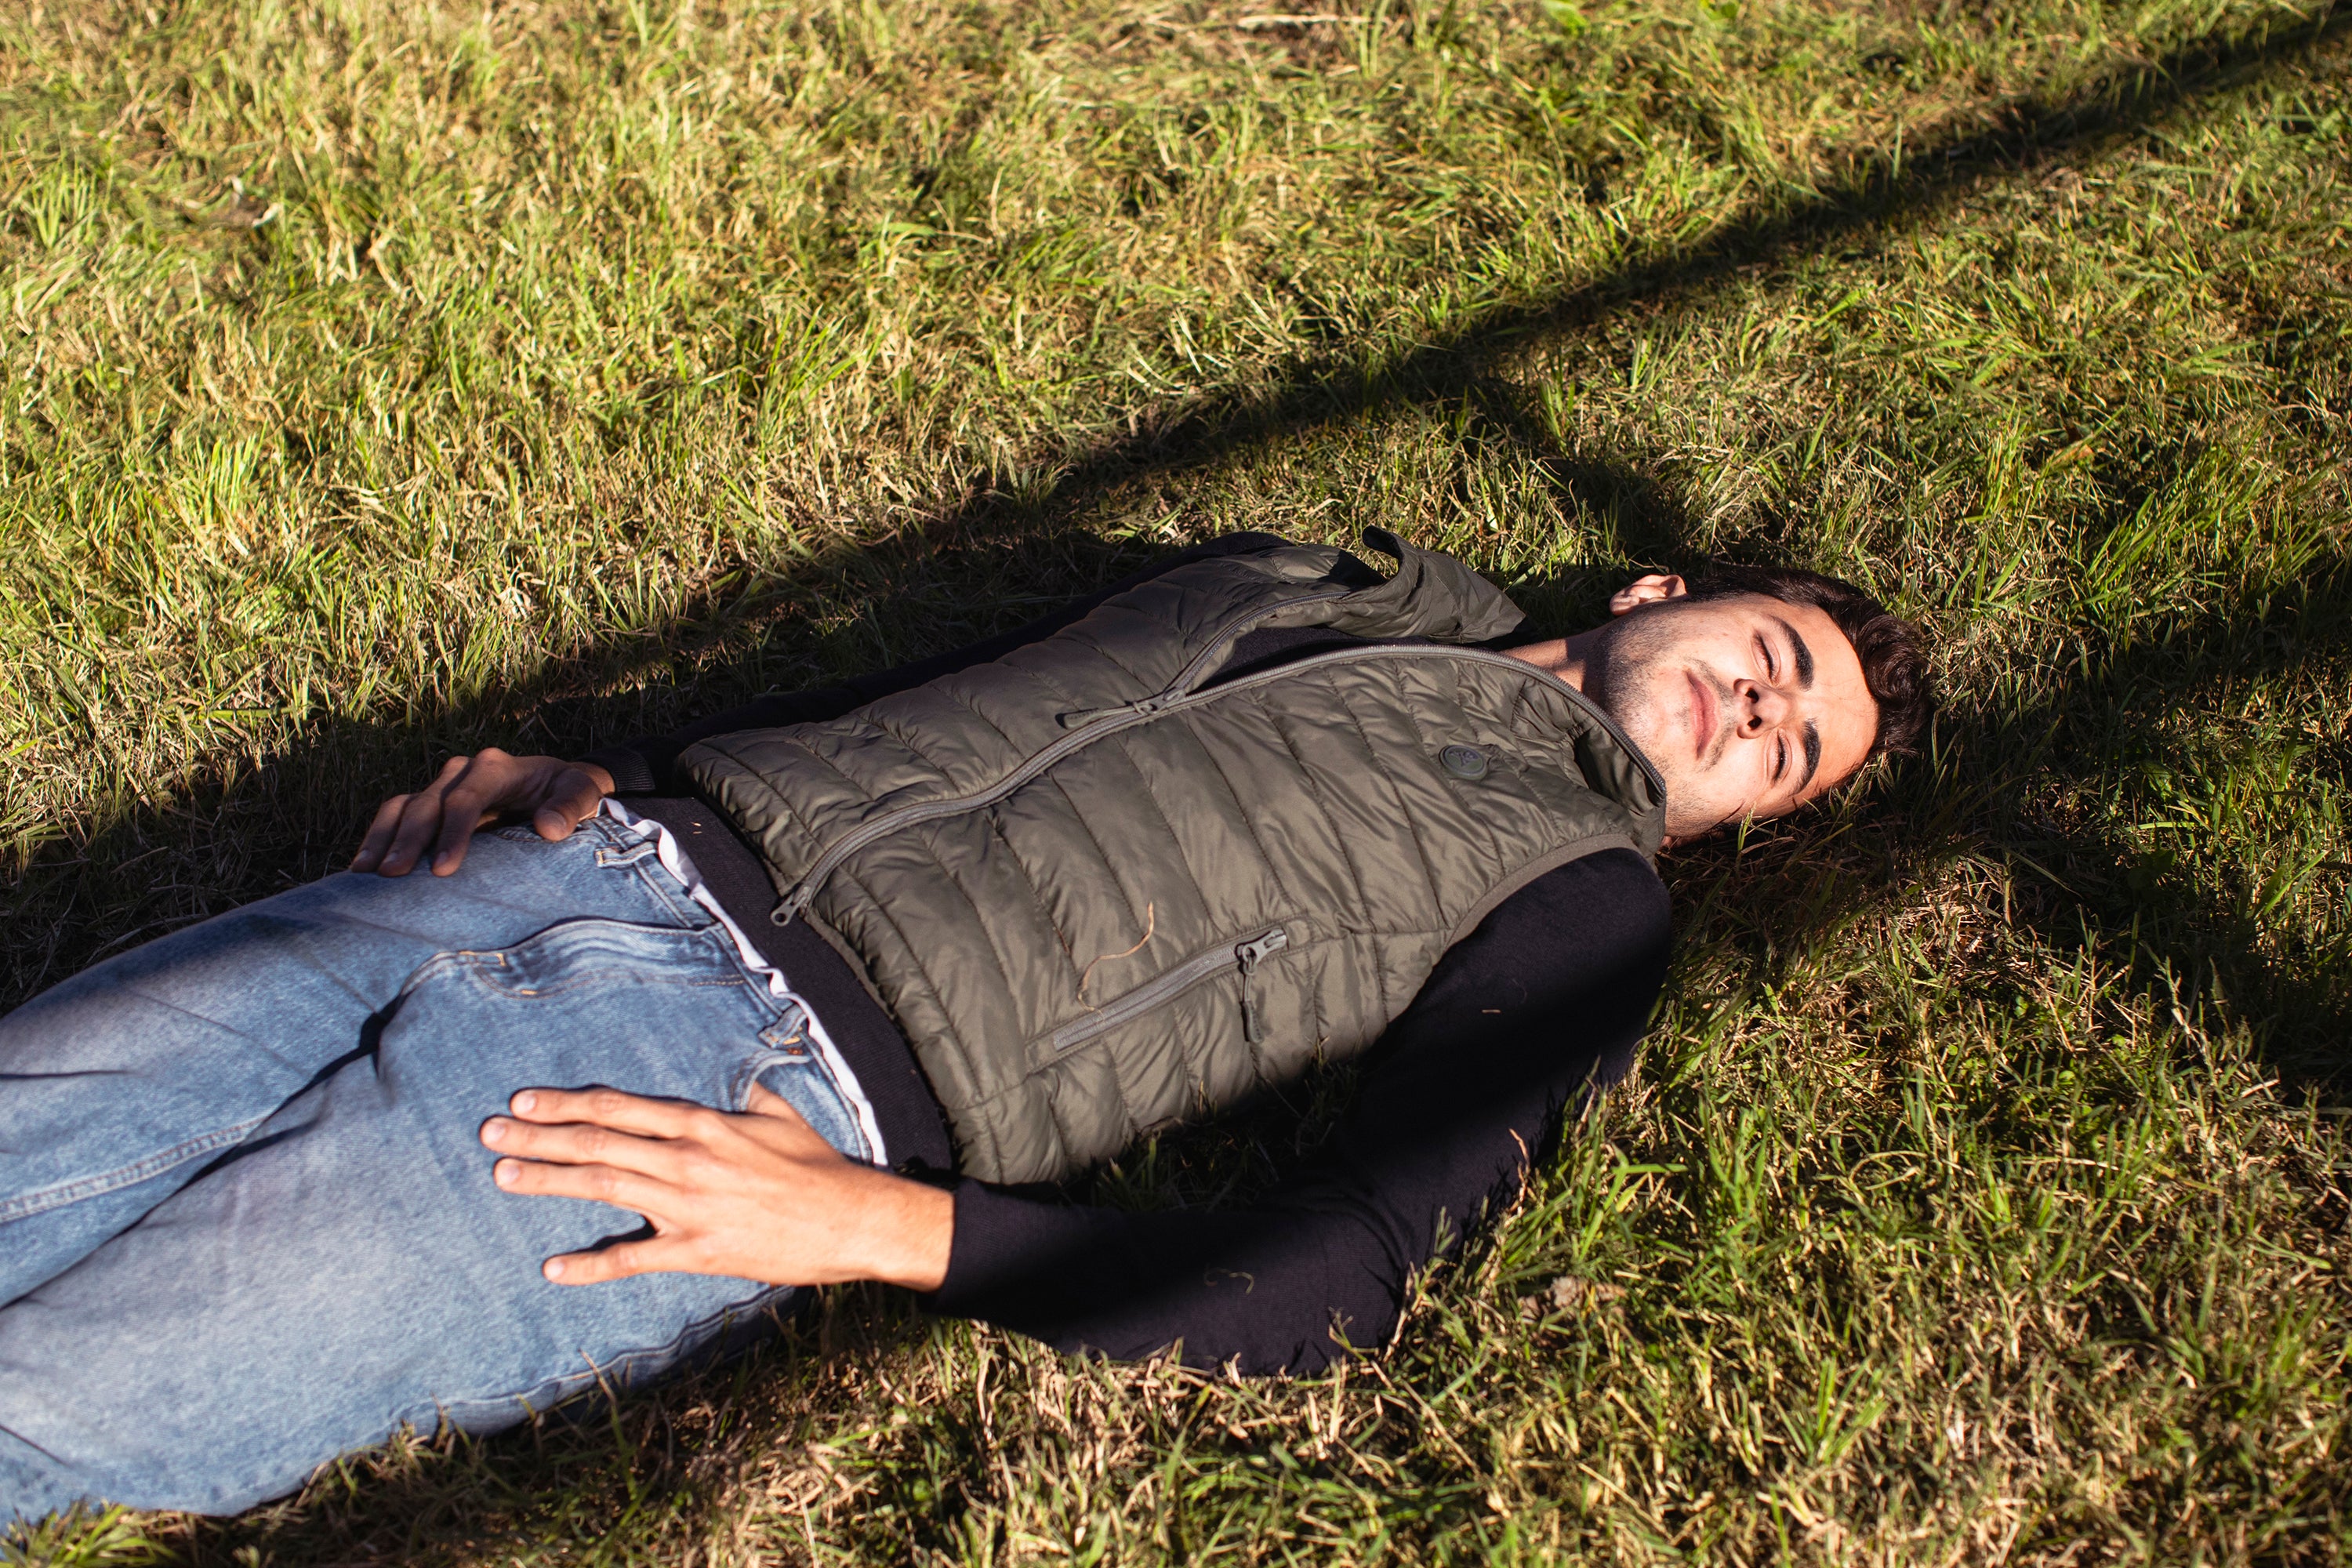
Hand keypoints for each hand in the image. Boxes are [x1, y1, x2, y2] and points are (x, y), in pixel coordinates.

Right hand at [351, 750, 615, 876]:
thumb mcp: (582, 793)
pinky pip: (396, 816)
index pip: (466, 797)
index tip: (443, 869)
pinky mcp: (430, 803)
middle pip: (427, 803)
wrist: (556, 785)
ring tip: (365, 876)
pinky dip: (377, 839)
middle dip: (408, 840)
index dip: (452, 832)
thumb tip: (549, 828)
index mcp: (496, 767)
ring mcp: (441, 785)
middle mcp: (461, 771)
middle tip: (392, 877)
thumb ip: (570, 808)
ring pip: (402, 807)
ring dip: (382, 839)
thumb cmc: (569, 792)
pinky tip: (362, 869)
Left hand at [478, 1085, 953, 1291]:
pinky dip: (590, 1265)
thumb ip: (743, 1093)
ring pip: (603, 1188)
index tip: (524, 1100)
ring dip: (549, 1181)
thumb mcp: (779, 1113)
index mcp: (701, 1122)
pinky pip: (633, 1258)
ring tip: (502, 1176)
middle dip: (538, 1137)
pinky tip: (552, 1268)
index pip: (618, 1108)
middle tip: (490, 1133)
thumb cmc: (816, 1164)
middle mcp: (685, 1158)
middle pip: (596, 1143)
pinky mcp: (696, 1249)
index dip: (566, 1103)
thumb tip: (729, 1071)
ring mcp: (687, 1205)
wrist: (851, 1217)